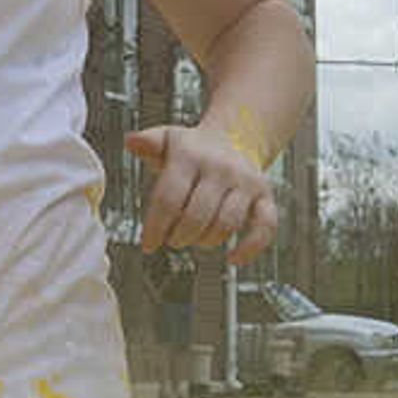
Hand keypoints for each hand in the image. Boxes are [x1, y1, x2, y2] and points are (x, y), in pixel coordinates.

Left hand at [126, 121, 278, 263]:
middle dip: (178, 236)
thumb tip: (131, 142)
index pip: (169, 198)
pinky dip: (250, 248)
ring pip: (225, 224)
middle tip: (172, 240)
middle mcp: (222, 167)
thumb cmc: (194, 149)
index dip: (155, 227)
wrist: (235, 139)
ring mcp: (246, 182)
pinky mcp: (265, 195)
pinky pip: (265, 226)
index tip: (148, 245)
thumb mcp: (168, 140)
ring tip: (194, 239)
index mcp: (192, 155)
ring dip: (205, 241)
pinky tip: (233, 258)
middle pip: (196, 216)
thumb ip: (148, 143)